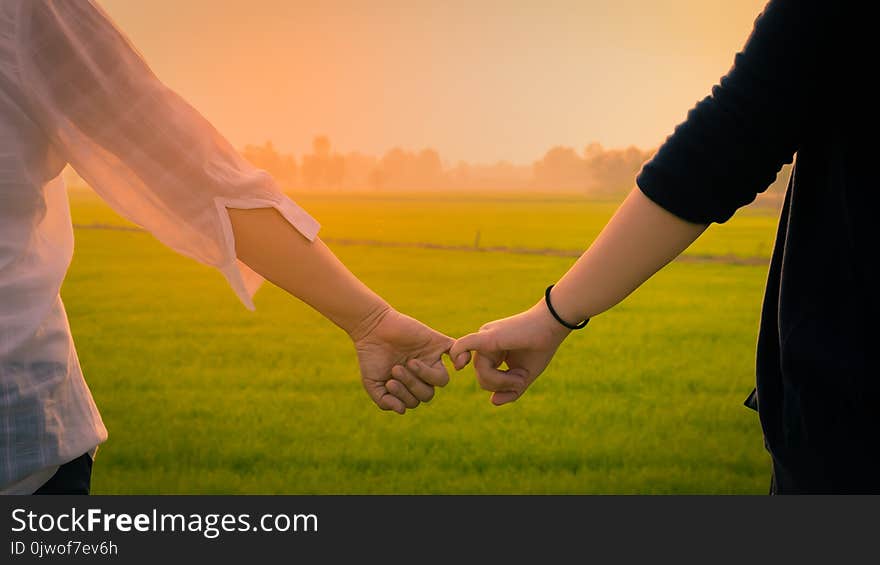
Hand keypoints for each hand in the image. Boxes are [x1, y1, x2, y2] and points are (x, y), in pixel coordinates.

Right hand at [352, 306, 453, 413]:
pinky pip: (458, 352)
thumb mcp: (372, 383)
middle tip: (397, 369)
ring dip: (425, 375)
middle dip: (412, 385)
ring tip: (410, 363)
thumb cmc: (371, 356)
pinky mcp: (438, 343)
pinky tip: (456, 364)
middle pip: (428, 394)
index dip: (403, 396)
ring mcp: (432, 359)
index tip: (390, 383)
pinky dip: (461, 357)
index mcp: (408, 385)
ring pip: (442, 380)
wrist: (373, 328)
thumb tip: (402, 410)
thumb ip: (384, 401)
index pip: (415, 401)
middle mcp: (422, 374)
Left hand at [450, 301, 570, 404]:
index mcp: (492, 350)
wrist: (552, 326)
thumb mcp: (525, 375)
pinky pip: (461, 347)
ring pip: (480, 372)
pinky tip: (459, 366)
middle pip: (481, 376)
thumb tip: (493, 401)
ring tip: (520, 376)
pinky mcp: (485, 337)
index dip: (500, 385)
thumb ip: (509, 390)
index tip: (518, 382)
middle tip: (521, 379)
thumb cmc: (541, 347)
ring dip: (500, 381)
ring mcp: (484, 338)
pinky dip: (458, 356)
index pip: (486, 376)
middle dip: (501, 385)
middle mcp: (484, 344)